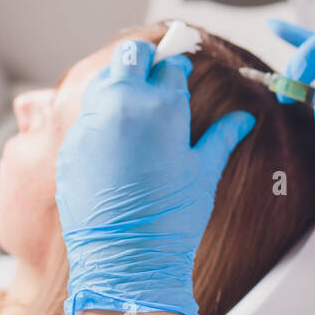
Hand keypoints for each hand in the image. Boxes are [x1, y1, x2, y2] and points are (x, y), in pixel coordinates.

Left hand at [54, 39, 255, 314]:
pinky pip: (85, 115)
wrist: (126, 260)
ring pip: (103, 79)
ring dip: (119, 82)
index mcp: (162, 106)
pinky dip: (100, 116)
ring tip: (134, 105)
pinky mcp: (71, 144)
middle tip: (155, 75)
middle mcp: (122, 105)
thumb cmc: (171, 218)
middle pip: (130, 54)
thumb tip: (244, 118)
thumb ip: (223, 135)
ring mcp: (92, 123)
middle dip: (144, 59)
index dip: (177, 65)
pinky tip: (115, 139)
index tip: (181, 71)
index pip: (169, 63)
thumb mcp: (203, 171)